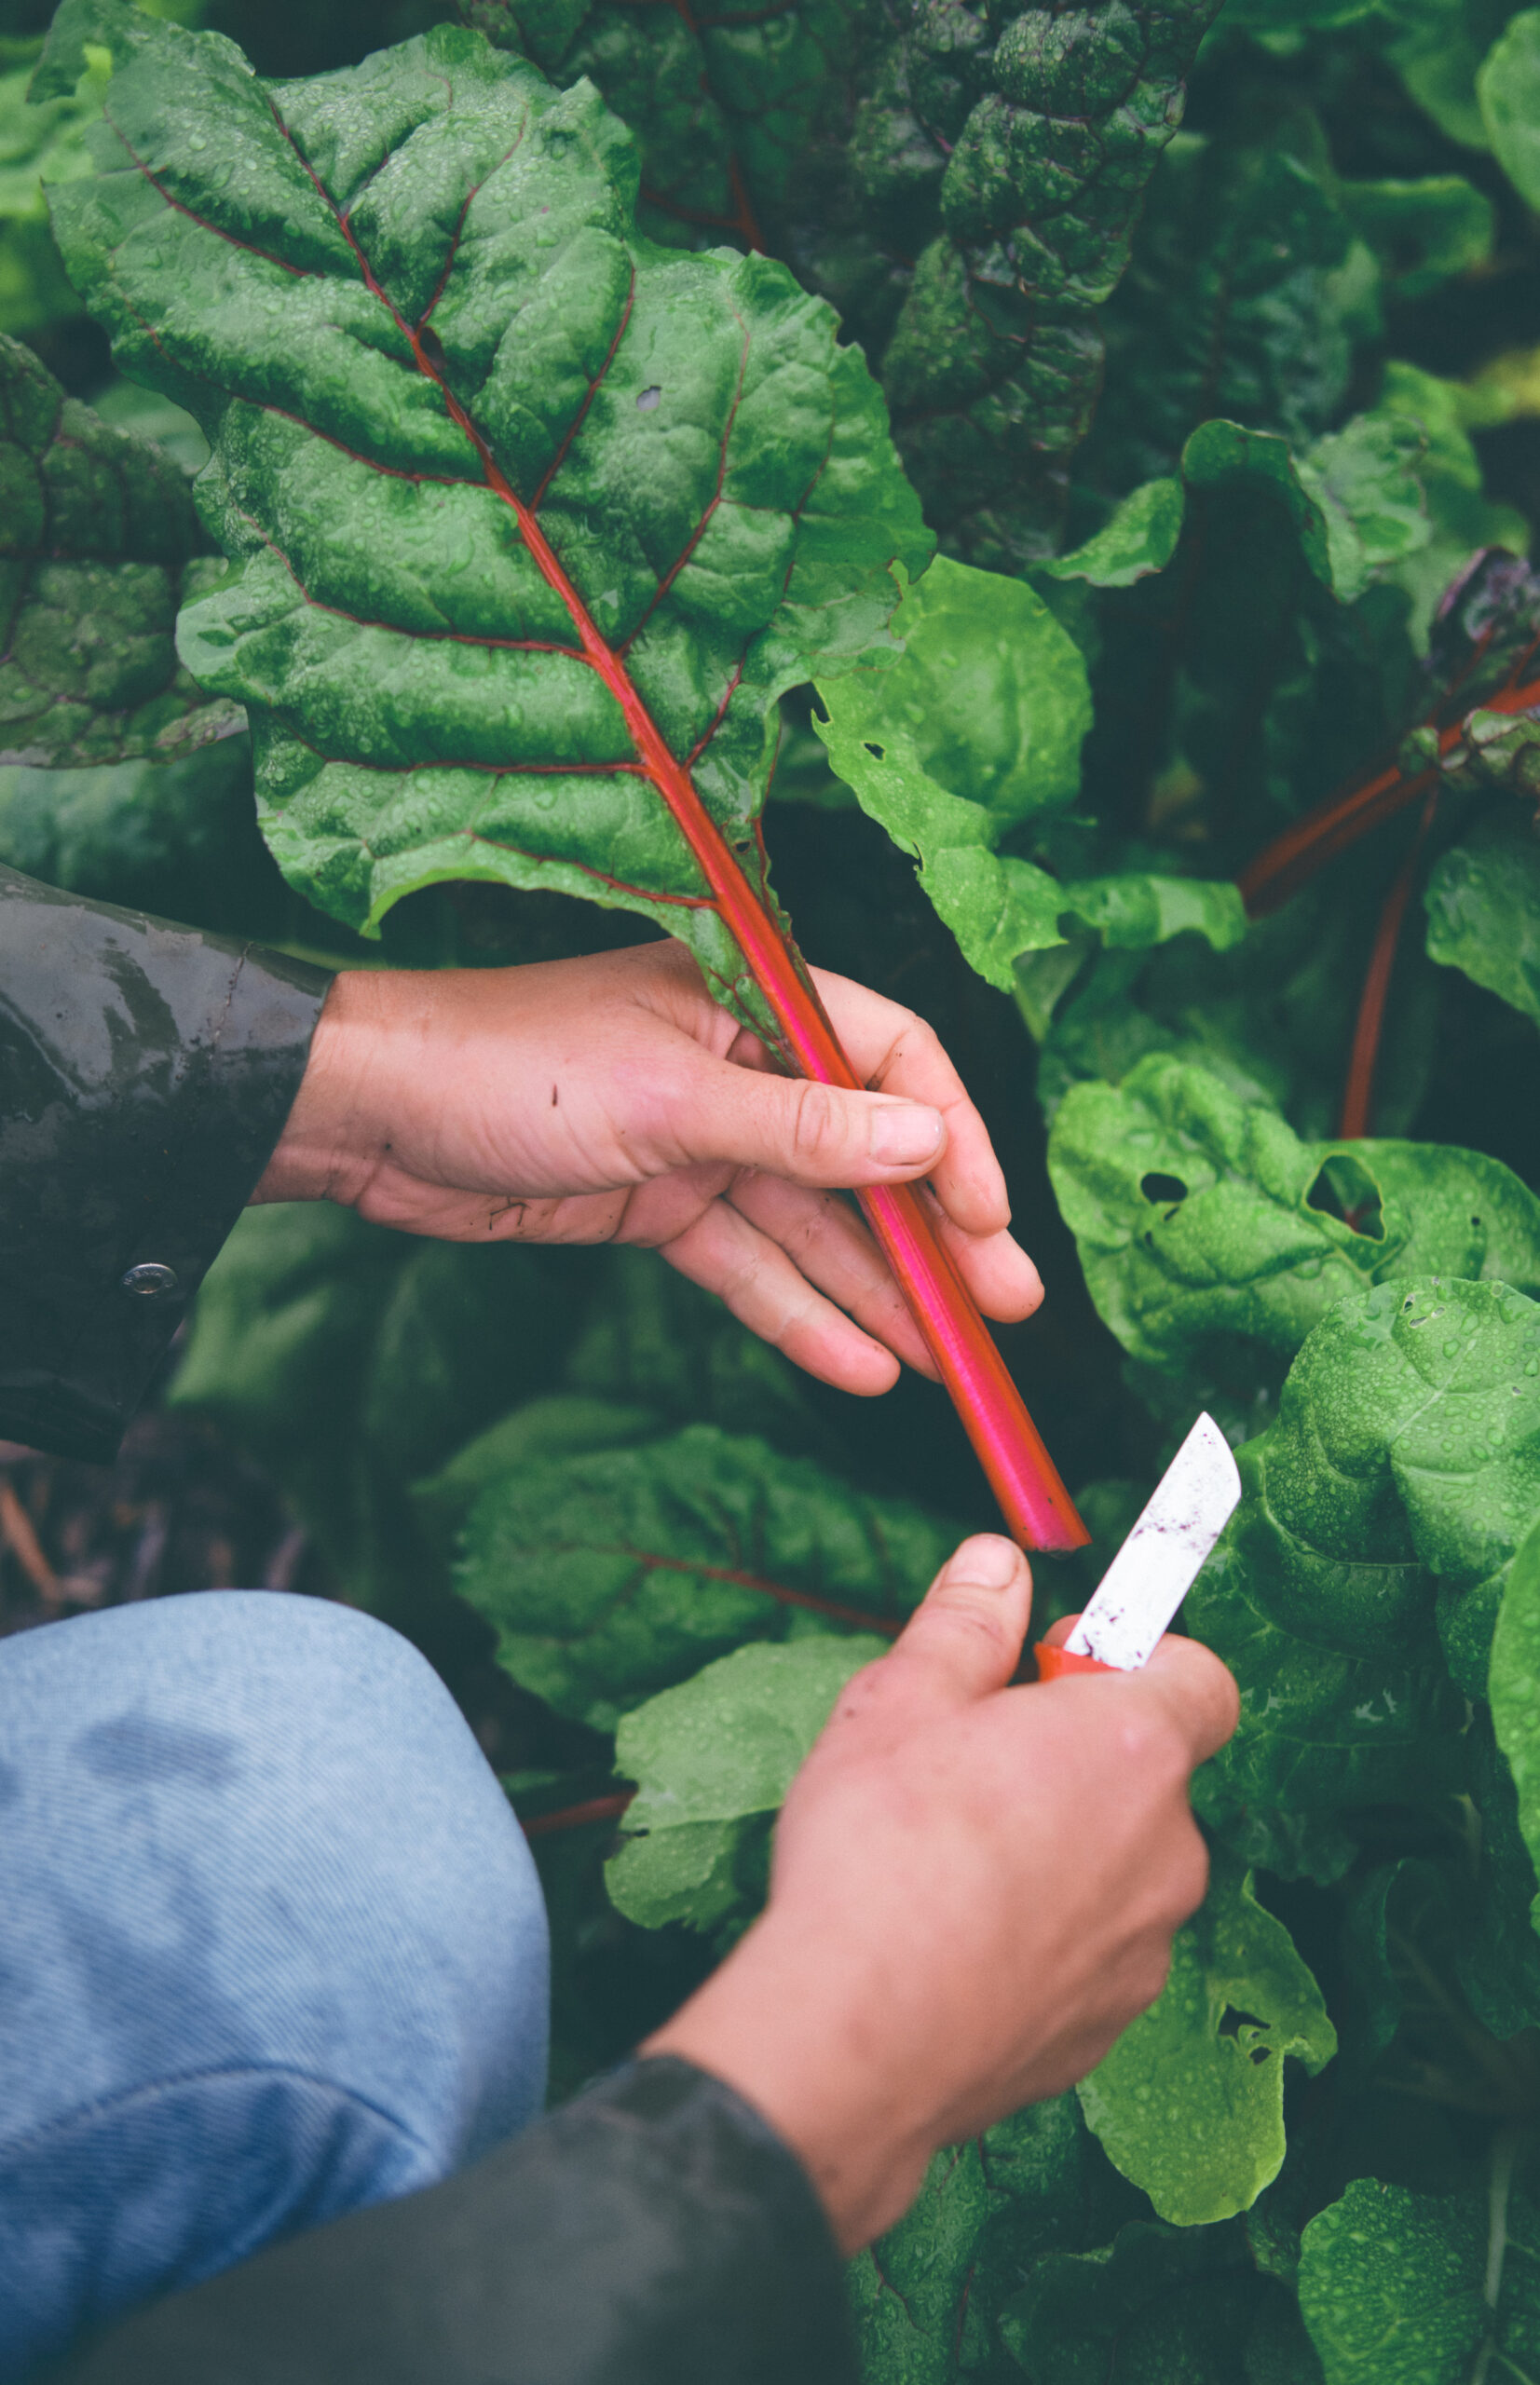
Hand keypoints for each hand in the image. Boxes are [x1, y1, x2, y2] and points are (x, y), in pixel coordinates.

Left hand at [254, 940, 1040, 1394]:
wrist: (367, 1117)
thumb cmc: (508, 1066)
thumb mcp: (668, 1099)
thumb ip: (800, 1131)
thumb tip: (923, 1143)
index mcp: (753, 998)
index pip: (892, 1058)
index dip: (951, 1138)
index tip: (987, 1220)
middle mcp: (740, 1064)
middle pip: (866, 1155)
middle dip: (936, 1237)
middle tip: (1004, 1312)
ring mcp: (700, 1139)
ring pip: (814, 1224)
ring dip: (881, 1293)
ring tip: (954, 1365)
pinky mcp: (658, 1203)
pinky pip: (748, 1263)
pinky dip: (800, 1314)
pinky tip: (863, 1366)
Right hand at [643, 1535, 1238, 2251]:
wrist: (857, 2037)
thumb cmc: (880, 1855)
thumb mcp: (899, 1703)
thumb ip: (965, 1625)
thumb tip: (996, 1564)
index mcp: (1133, 1747)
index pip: (1200, 1676)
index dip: (1135, 1659)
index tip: (1057, 1663)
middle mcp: (1166, 1847)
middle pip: (1150, 1773)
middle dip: (1077, 1758)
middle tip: (975, 1762)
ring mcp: (1145, 1947)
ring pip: (1121, 1868)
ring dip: (1063, 1850)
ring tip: (952, 1861)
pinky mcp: (1108, 2028)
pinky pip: (1093, 1952)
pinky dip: (1046, 1937)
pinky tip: (957, 1939)